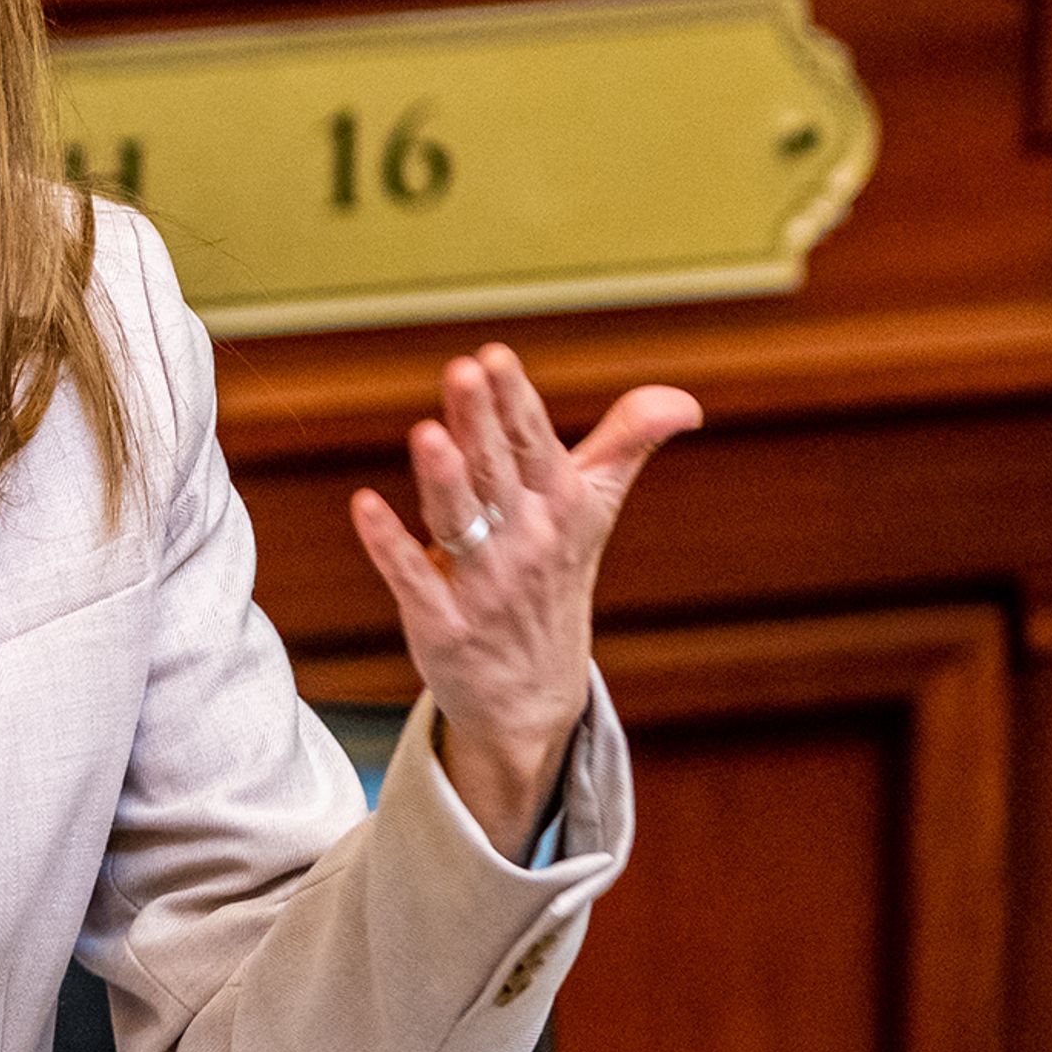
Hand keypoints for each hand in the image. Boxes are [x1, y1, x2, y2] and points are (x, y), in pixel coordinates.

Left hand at [348, 344, 699, 852]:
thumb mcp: (593, 512)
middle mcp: (526, 542)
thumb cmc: (554, 580)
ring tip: (427, 435)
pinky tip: (365, 506)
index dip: (514, 401)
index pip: (535, 445)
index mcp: (559, 507)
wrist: (534, 695)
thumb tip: (686, 402)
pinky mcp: (443, 624)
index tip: (495, 356)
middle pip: (498, 473)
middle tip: (464, 372)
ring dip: (444, 481)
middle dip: (481, 423)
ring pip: (461, 524)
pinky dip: (390, 546)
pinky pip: (414, 579)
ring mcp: (485, 586)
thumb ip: (626, 445)